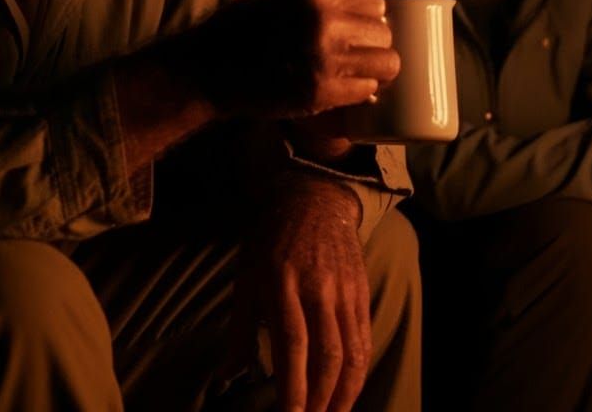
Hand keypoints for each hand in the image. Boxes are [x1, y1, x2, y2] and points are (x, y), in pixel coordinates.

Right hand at [168, 0, 399, 119]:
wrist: (211, 68)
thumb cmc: (246, 26)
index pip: (374, 0)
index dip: (369, 14)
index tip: (357, 26)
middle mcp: (324, 22)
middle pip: (383, 32)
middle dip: (372, 42)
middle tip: (353, 52)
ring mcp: (324, 60)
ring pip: (386, 63)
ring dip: (373, 68)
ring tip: (354, 70)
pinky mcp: (321, 93)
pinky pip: (366, 90)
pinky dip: (359, 91)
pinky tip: (341, 87)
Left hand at [229, 173, 371, 411]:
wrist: (313, 198)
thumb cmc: (270, 239)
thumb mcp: (247, 275)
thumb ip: (241, 329)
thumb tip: (227, 375)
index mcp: (281, 281)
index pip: (292, 343)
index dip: (293, 384)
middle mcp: (317, 287)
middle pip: (327, 354)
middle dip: (321, 399)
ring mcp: (343, 289)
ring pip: (352, 351)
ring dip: (344, 394)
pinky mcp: (360, 291)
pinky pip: (364, 338)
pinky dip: (359, 371)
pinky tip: (349, 391)